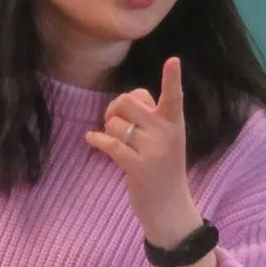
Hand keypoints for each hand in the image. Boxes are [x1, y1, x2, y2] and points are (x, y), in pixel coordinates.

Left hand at [86, 56, 202, 247]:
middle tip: (113, 120)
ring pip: (116, 123)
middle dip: (114, 107)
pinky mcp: (139, 168)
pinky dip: (96, 140)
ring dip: (107, 129)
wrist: (170, 206)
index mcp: (175, 123)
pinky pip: (110, 144)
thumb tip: (125, 102)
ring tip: (113, 140)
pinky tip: (91, 139)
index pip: (174, 96)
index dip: (172, 78)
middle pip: (128, 101)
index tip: (173, 60)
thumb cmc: (163, 167)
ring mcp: (154, 151)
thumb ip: (152, 117)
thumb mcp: (167, 139)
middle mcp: (167, 134)